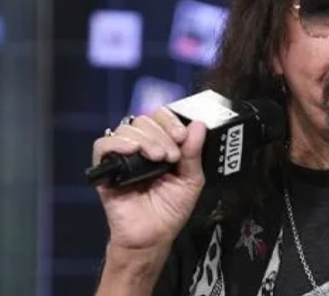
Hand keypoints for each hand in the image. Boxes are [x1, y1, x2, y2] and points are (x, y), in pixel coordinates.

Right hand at [92, 108, 205, 250]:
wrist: (153, 236)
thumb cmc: (171, 210)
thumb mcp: (191, 180)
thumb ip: (194, 153)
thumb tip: (199, 125)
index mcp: (162, 145)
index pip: (161, 117)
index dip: (171, 121)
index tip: (181, 136)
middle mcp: (141, 147)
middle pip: (145, 120)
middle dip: (161, 134)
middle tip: (171, 156)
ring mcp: (123, 156)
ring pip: (127, 129)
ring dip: (146, 139)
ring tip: (158, 159)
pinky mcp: (105, 168)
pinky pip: (103, 144)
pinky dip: (118, 143)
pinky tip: (133, 151)